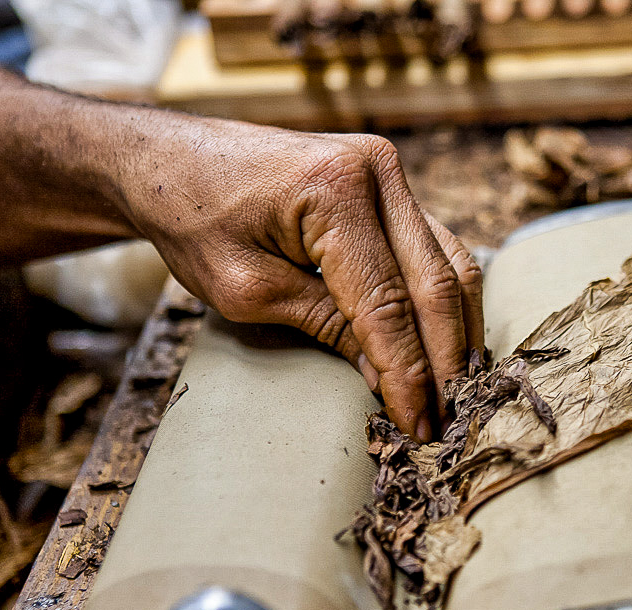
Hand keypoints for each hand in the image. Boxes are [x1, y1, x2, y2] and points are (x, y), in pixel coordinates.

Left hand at [116, 120, 482, 441]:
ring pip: (451, 264)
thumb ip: (324, 325)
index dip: (406, 371)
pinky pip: (437, 249)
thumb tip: (387, 377)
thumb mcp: (247, 288)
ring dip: (458, 331)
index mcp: (334, 190)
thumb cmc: (194, 221)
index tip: (417, 426)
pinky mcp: (391, 186)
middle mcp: (376, 171)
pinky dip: (445, 301)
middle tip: (449, 419)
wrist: (173, 162)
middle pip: (435, 282)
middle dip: (445, 359)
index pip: (387, 302)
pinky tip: (450, 344)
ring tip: (458, 390)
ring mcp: (388, 173)